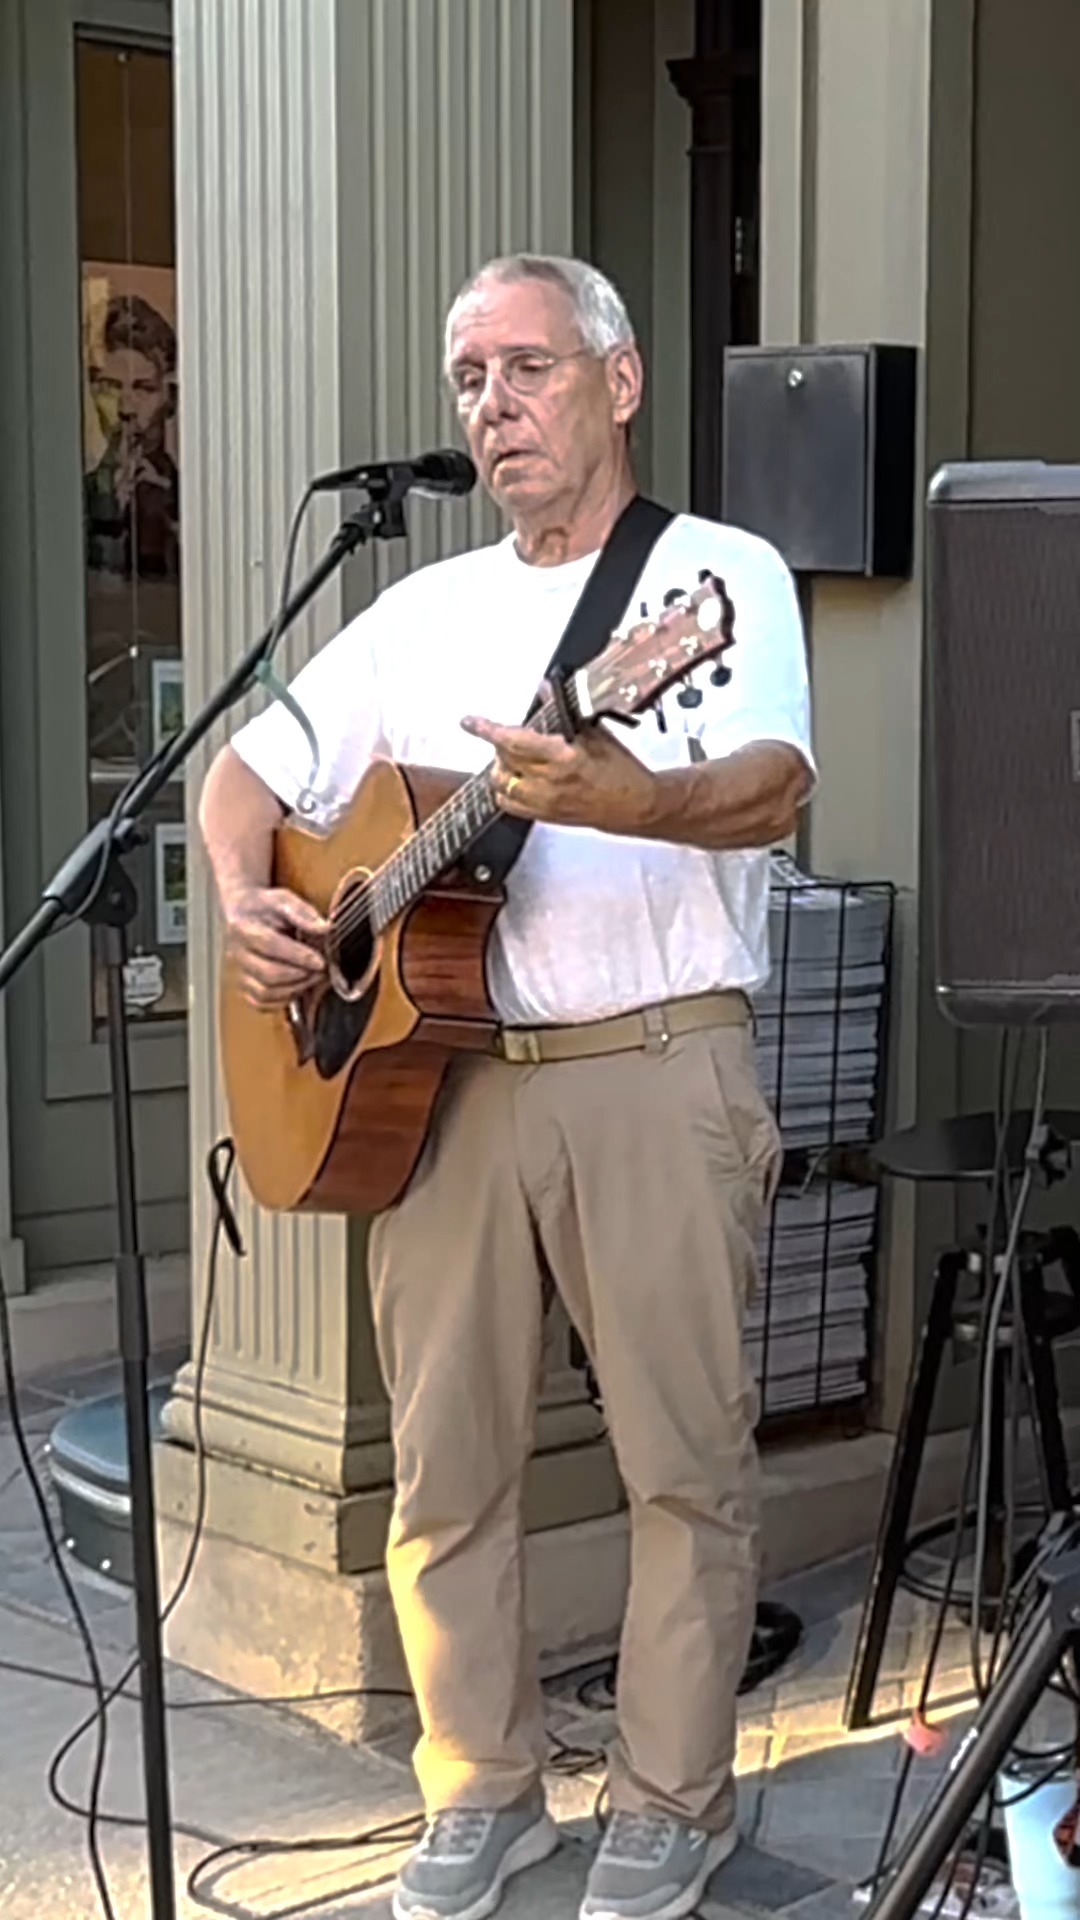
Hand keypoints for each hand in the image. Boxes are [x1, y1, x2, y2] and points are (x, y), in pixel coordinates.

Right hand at [223, 885, 327, 1008]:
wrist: (243, 912)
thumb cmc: (264, 907)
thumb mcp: (283, 900)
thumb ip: (303, 913)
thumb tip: (324, 928)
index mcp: (242, 927)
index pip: (270, 945)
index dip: (298, 956)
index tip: (320, 960)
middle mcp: (236, 952)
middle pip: (267, 973)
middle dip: (300, 975)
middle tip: (321, 970)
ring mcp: (238, 971)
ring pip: (264, 992)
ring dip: (294, 989)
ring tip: (313, 977)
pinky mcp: (244, 985)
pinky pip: (260, 1002)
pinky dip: (282, 1000)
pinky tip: (298, 987)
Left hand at [461, 712, 657, 834]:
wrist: (634, 805)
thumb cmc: (621, 771)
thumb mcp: (595, 733)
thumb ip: (564, 713)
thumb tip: (545, 690)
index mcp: (563, 759)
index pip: (514, 741)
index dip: (488, 730)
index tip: (470, 722)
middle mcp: (550, 783)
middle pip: (503, 761)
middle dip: (502, 744)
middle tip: (513, 735)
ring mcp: (545, 803)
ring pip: (501, 783)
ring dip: (502, 767)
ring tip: (515, 757)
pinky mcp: (544, 817)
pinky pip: (508, 804)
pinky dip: (506, 789)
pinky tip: (517, 779)